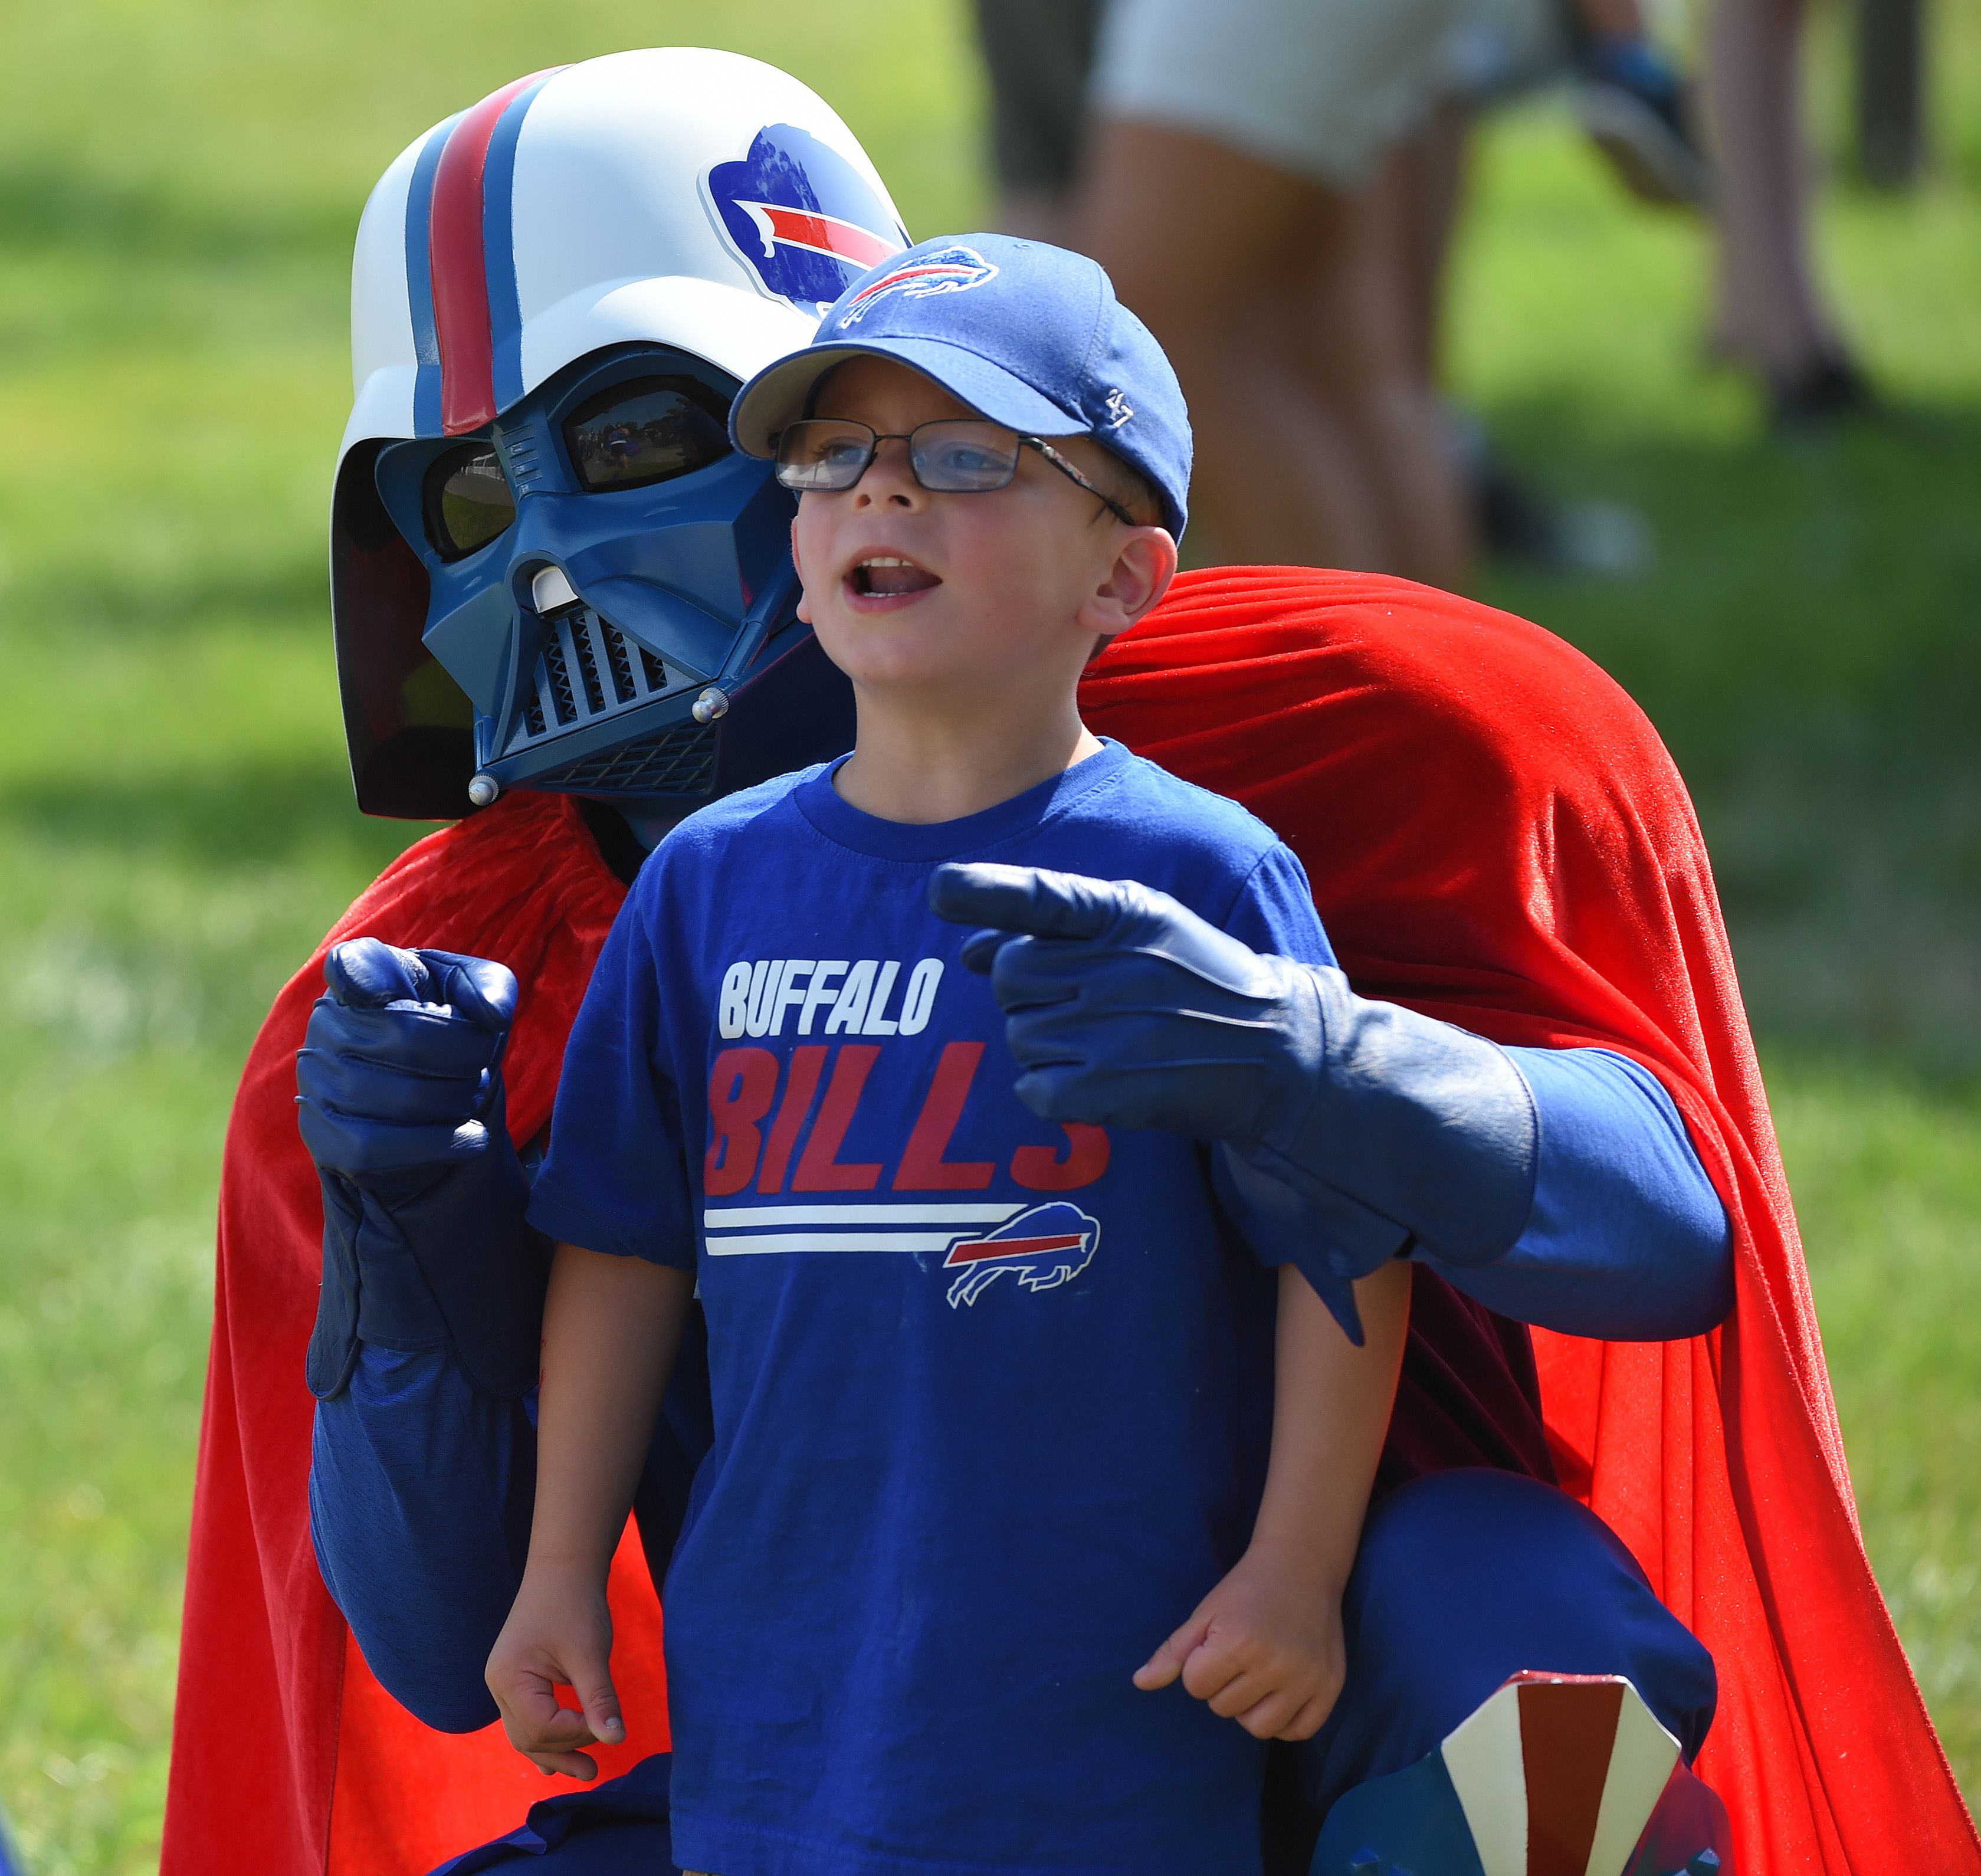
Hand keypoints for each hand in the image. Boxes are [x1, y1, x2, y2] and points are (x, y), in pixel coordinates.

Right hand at [297, 938, 517, 1183]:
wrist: (425, 1104)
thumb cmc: (446, 1033)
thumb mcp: (472, 997)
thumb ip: (489, 986)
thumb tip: (493, 1015)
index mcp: (359, 974)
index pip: (352, 966)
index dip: (369, 976)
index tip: (388, 992)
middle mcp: (328, 1025)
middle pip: (410, 1037)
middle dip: (467, 1056)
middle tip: (482, 1064)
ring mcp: (318, 1083)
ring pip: (401, 1098)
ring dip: (459, 1101)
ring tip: (474, 1097)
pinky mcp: (324, 1138)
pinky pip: (377, 1147)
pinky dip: (438, 1145)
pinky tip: (473, 1139)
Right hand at [485, 1565, 626, 1779]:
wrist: (563, 1566)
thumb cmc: (575, 1604)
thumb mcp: (589, 1653)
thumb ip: (599, 1699)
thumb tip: (616, 1741)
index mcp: (509, 1678)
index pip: (541, 1728)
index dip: (575, 1735)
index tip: (605, 1725)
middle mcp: (498, 1684)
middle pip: (528, 1737)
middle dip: (563, 1753)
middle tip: (595, 1772)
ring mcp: (504, 1682)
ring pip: (525, 1732)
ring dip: (554, 1752)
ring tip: (584, 1772)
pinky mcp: (517, 1678)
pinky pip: (527, 1718)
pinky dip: (544, 1737)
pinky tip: (555, 1758)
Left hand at [928, 863, 1315, 1139]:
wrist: (1277, 1052)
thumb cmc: (1198, 981)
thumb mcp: (1143, 930)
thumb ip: (1056, 930)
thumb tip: (967, 951)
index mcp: (1125, 914)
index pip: (1040, 895)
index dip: (984, 891)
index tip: (940, 890)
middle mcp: (1114, 967)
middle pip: (1008, 975)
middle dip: (1028, 992)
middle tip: (1082, 1004)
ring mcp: (1109, 1030)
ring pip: (1017, 1034)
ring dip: (1046, 1042)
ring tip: (1105, 1040)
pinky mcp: (1107, 1088)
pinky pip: (1032, 1088)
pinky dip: (1051, 1090)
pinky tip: (1097, 1078)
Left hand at [1132, 1542, 1346, 1741]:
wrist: (1301, 1566)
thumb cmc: (1245, 1589)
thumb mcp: (1204, 1613)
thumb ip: (1173, 1652)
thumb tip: (1139, 1683)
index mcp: (1239, 1641)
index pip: (1195, 1687)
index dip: (1200, 1666)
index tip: (1216, 1643)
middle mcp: (1275, 1663)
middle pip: (1224, 1709)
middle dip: (1223, 1684)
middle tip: (1240, 1653)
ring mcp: (1307, 1678)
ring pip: (1258, 1728)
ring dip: (1250, 1707)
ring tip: (1258, 1673)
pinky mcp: (1330, 1687)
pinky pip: (1297, 1732)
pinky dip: (1284, 1720)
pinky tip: (1281, 1690)